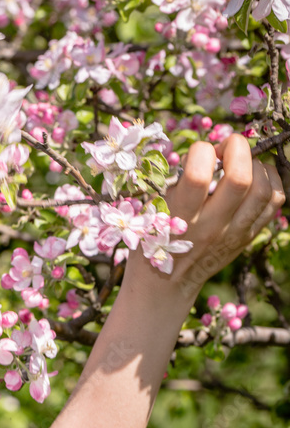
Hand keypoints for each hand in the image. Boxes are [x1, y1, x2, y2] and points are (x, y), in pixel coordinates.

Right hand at [126, 134, 285, 302]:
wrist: (166, 282)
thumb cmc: (153, 239)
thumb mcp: (154, 210)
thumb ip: (177, 183)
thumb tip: (206, 154)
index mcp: (179, 217)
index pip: (198, 175)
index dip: (201, 150)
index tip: (199, 150)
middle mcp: (210, 226)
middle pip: (239, 179)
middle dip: (237, 148)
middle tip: (228, 144)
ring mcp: (233, 233)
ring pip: (263, 190)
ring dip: (256, 164)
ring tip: (243, 161)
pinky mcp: (247, 237)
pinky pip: (274, 203)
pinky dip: (271, 181)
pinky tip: (257, 175)